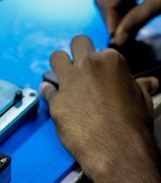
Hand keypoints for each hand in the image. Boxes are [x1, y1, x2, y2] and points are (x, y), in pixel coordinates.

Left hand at [40, 35, 160, 182]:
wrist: (117, 151)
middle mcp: (87, 65)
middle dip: (77, 51)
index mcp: (109, 61)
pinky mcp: (56, 99)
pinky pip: (46, 89)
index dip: (100, 62)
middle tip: (79, 64)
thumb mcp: (142, 100)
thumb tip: (147, 82)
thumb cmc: (132, 127)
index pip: (100, 50)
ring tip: (63, 76)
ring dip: (59, 65)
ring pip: (56, 57)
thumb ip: (139, 86)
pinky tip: (53, 96)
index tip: (99, 72)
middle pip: (77, 42)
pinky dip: (48, 92)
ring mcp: (69, 80)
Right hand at [95, 0, 160, 45]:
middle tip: (123, 36)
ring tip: (128, 26)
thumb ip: (136, 20)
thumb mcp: (159, 2)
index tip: (118, 41)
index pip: (108, 3)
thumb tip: (120, 38)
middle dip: (112, 18)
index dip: (112, 24)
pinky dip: (122, 0)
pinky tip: (131, 11)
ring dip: (116, 10)